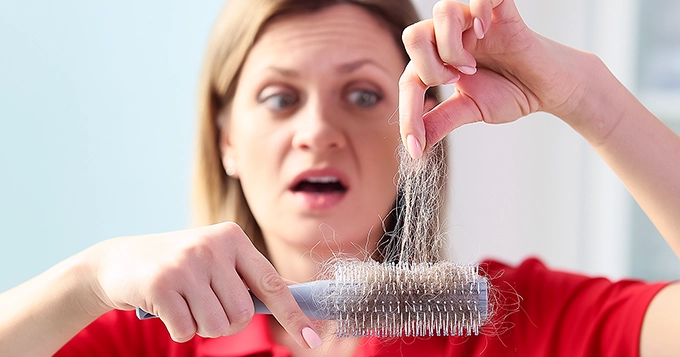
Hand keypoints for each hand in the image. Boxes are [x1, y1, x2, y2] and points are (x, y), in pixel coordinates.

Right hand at [86, 222, 317, 346]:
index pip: (272, 283)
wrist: (119, 262)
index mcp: (233, 238)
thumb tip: (293, 296)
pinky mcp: (161, 283)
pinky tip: (165, 308)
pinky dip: (178, 329)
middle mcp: (213, 246)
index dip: (294, 314)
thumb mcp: (216, 261)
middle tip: (202, 304)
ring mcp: (187, 263)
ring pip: (216, 325)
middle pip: (242, 314)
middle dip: (225, 322)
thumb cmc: (179, 266)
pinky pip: (186, 330)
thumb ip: (250, 278)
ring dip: (200, 326)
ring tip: (184, 303)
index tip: (315, 339)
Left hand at [399, 0, 584, 157]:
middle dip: (428, 67)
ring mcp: (474, 21)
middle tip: (454, 82)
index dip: (408, 115)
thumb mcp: (469, 110)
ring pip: (442, 12)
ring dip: (450, 46)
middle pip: (413, 35)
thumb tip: (417, 145)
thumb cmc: (508, 92)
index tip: (416, 147)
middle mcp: (450, 37)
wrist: (548, 88)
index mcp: (437, 60)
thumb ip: (441, 121)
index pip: (409, 80)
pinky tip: (485, 31)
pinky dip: (478, 10)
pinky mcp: (501, 11)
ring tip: (471, 65)